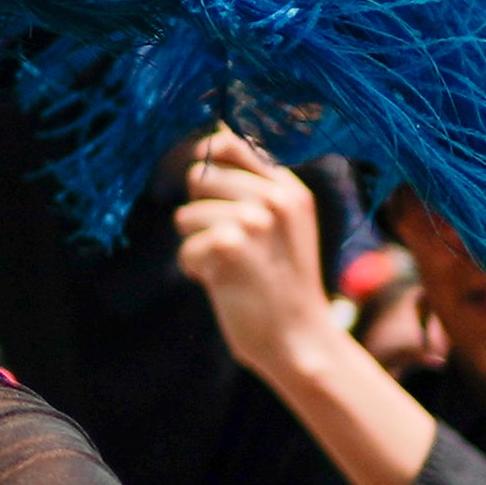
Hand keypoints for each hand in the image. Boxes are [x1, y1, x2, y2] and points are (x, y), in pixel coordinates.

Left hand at [168, 134, 333, 381]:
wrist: (300, 340)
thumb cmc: (280, 282)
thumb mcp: (279, 226)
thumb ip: (248, 187)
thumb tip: (206, 144)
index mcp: (288, 188)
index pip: (227, 144)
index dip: (203, 161)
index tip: (206, 191)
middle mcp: (275, 198)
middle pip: (199, 177)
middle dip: (201, 214)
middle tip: (231, 247)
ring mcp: (254, 220)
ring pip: (186, 215)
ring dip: (198, 246)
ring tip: (232, 268)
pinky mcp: (229, 245)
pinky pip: (185, 248)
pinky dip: (196, 269)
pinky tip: (225, 284)